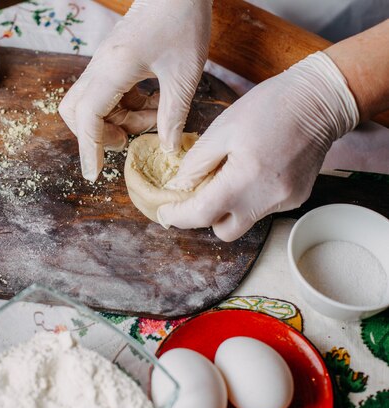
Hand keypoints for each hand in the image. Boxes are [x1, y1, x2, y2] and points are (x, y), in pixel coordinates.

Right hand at [59, 0, 212, 180]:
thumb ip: (173, 116)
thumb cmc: (183, 22)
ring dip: (117, 121)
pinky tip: (153, 105)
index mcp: (114, 69)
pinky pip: (106, 93)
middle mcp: (100, 66)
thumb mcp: (184, 75)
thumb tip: (168, 149)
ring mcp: (103, 63)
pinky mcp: (112, 61)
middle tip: (129, 141)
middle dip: (98, 134)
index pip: (88, 117)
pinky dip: (124, 107)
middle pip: (76, 111)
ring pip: (90, 104)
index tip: (94, 174)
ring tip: (154, 118)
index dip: (89, 149)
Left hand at [158, 52, 359, 240]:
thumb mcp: (222, 129)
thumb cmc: (269, 106)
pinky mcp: (297, 197)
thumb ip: (197, 163)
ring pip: (245, 220)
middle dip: (206, 217)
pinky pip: (264, 208)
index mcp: (243, 181)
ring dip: (230, 206)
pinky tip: (254, 170)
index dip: (179, 216)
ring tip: (228, 174)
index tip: (165, 212)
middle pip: (224, 230)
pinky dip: (251, 197)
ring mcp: (285, 201)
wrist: (320, 99)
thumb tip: (178, 187)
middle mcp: (266, 199)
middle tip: (197, 194)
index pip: (202, 215)